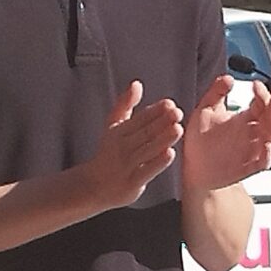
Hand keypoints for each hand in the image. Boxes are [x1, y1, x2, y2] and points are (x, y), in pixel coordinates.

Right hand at [82, 81, 184, 211]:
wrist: (93, 186)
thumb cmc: (108, 153)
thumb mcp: (113, 127)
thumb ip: (125, 105)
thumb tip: (137, 83)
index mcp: (119, 132)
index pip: (140, 119)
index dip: (155, 111)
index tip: (170, 104)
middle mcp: (123, 147)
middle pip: (145, 132)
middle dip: (161, 122)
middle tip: (177, 113)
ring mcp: (127, 165)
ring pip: (147, 150)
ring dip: (163, 139)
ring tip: (178, 129)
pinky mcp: (132, 182)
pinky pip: (146, 171)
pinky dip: (157, 162)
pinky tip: (170, 153)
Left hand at [182, 74, 270, 193]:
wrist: (193, 168)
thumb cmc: (200, 140)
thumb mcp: (205, 111)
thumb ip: (216, 93)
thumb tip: (228, 77)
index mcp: (245, 119)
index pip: (261, 103)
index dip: (261, 93)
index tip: (255, 84)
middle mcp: (253, 134)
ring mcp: (253, 151)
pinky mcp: (248, 168)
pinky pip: (262, 162)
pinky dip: (266, 155)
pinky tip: (266, 146)